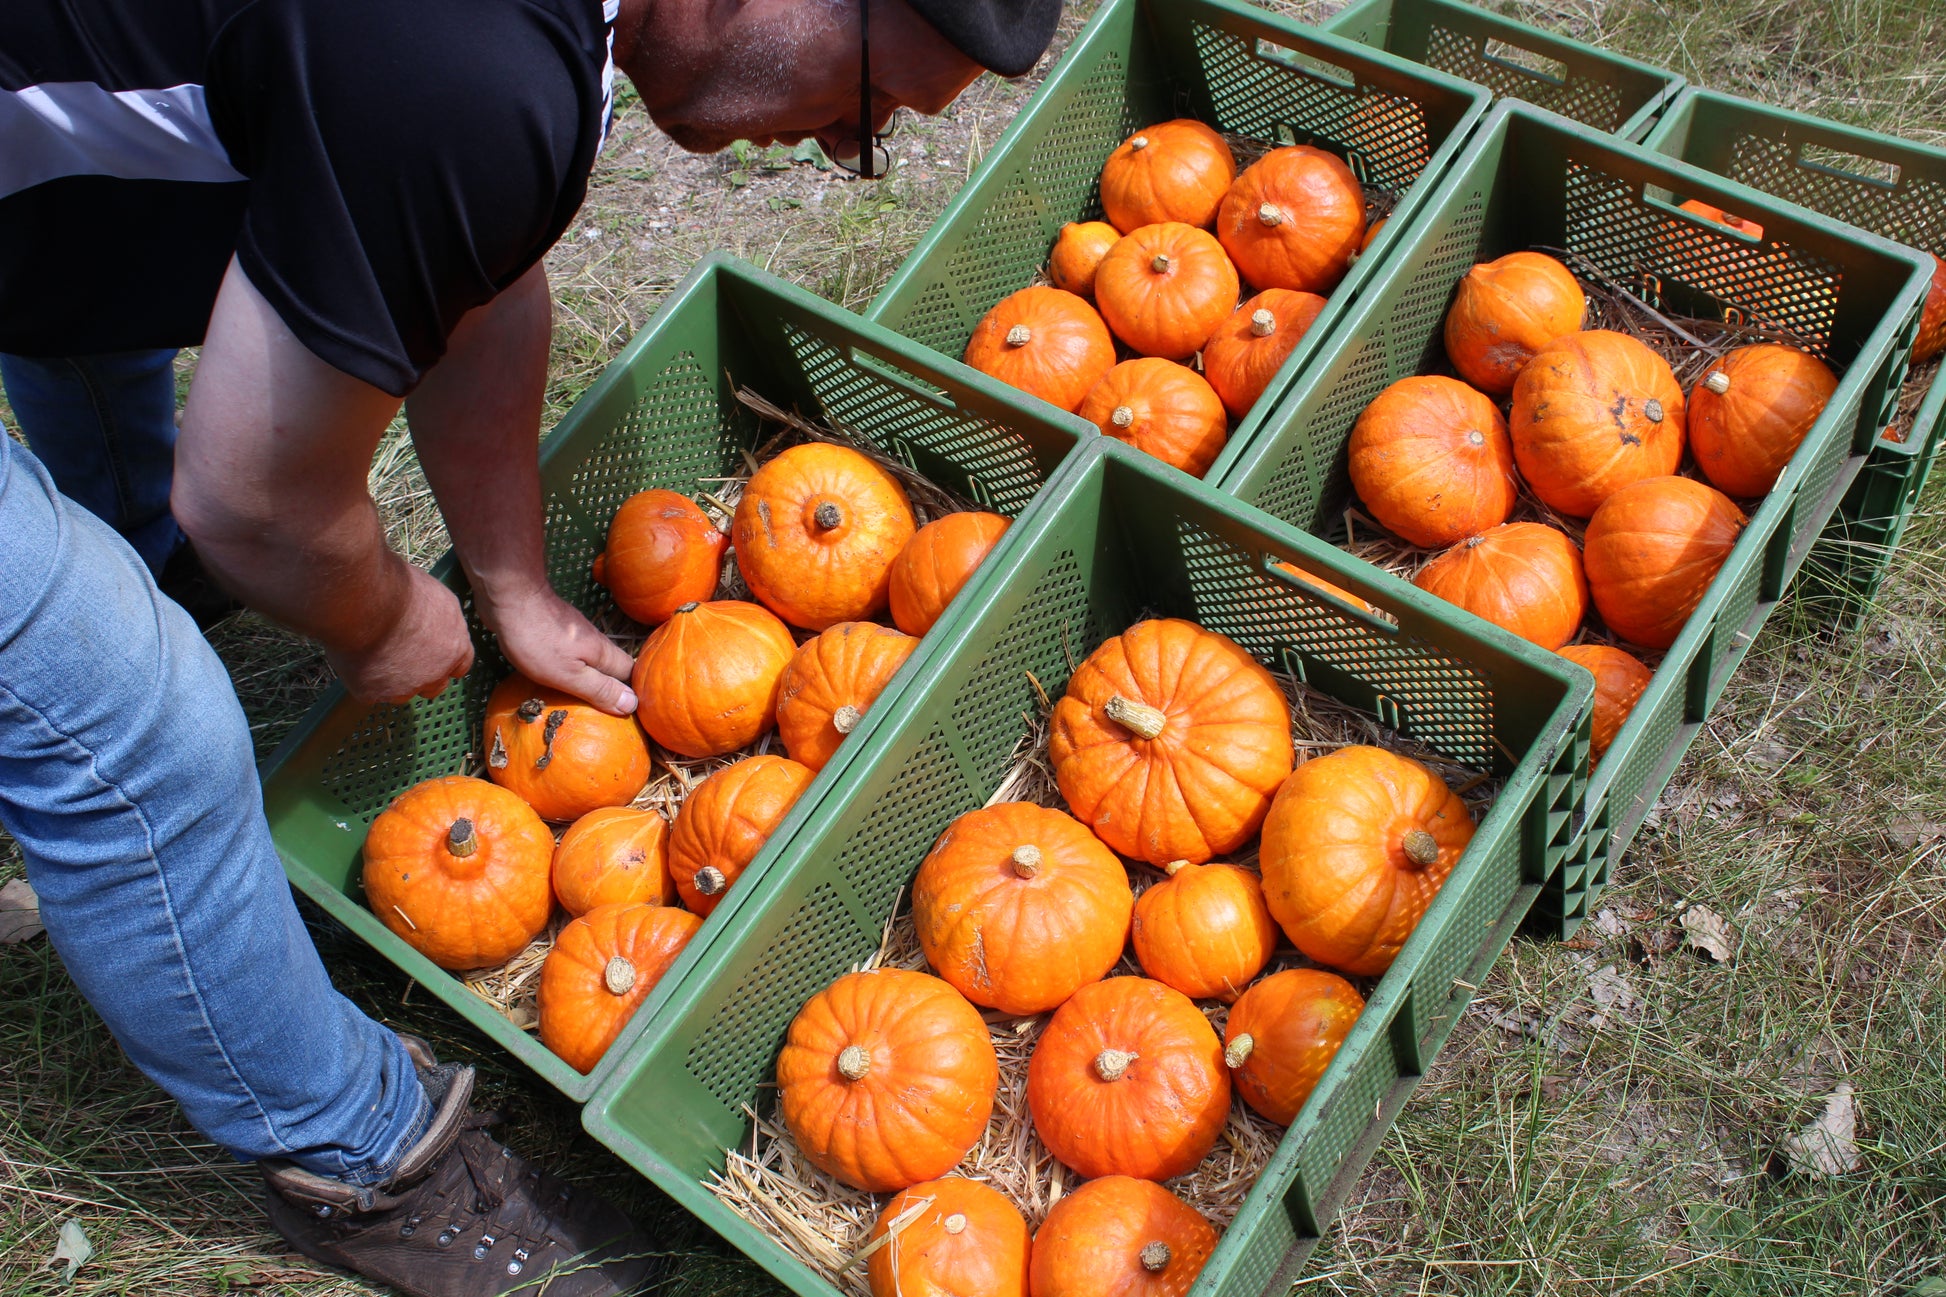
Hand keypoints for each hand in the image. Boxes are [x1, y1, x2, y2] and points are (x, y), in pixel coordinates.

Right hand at [327, 566, 475, 703]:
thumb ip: (440, 618)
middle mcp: (435, 673)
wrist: (365, 600)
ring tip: (373, 653)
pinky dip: (362, 679)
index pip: (460, 664)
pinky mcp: (373, 693)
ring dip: (390, 680)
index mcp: (455, 647)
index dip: (445, 660)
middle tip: (399, 656)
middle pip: (433, 684)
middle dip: (420, 675)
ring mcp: (404, 688)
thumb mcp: (436, 596)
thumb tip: (434, 620)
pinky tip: (355, 658)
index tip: (433, 654)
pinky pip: (368, 691)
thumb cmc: (398, 587)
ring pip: (400, 692)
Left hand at [486, 587, 637, 715]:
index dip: (633, 693)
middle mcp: (593, 641)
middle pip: (612, 666)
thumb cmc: (537, 640)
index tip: (631, 713)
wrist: (509, 597)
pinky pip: (570, 654)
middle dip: (612, 686)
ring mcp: (573, 634)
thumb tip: (632, 704)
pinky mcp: (554, 629)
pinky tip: (557, 677)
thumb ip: (599, 689)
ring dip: (591, 677)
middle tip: (607, 713)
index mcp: (602, 652)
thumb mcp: (569, 674)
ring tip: (584, 701)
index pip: (630, 673)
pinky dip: (570, 667)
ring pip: (590, 659)